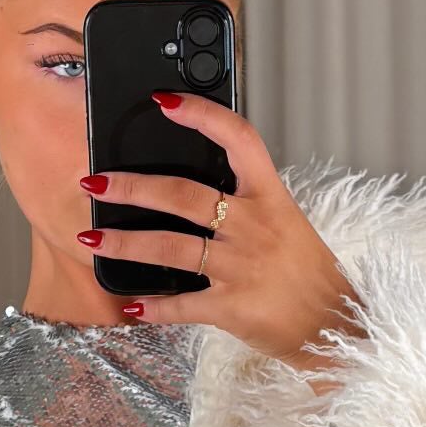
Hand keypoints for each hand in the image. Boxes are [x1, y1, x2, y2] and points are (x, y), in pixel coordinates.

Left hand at [76, 89, 365, 369]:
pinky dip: (153, 307)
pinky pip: (182, 305)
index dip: (202, 115)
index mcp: (271, 197)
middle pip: (183, 194)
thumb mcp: (286, 222)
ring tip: (89, 239)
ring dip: (123, 244)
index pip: (238, 139)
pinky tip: (131, 306)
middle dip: (132, 187)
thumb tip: (194, 184)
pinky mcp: (233, 308)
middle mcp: (254, 226)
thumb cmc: (307, 273)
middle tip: (94, 183)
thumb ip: (246, 201)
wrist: (336, 325)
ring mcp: (241, 268)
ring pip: (169, 247)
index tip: (164, 101)